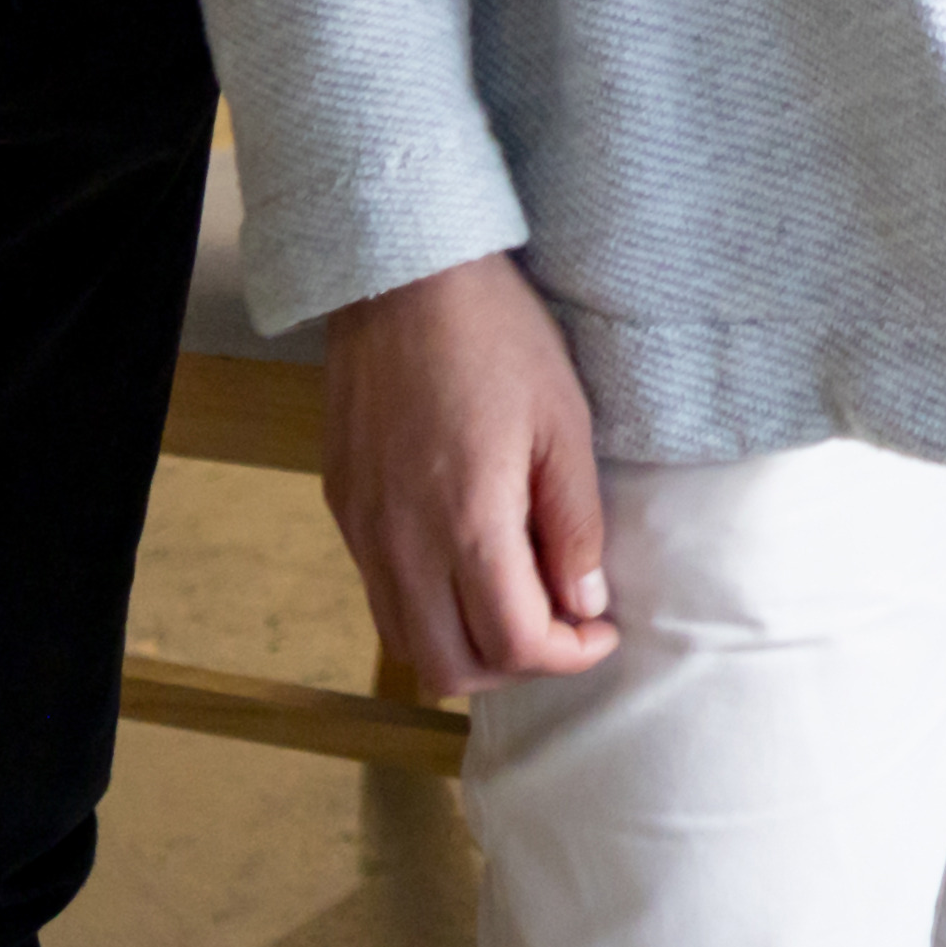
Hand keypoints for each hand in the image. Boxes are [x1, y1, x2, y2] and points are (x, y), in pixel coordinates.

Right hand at [324, 252, 620, 691]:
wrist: (404, 279)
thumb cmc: (497, 338)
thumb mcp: (563, 423)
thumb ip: (574, 523)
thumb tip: (585, 602)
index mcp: (466, 522)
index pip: (512, 642)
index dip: (567, 655)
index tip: (602, 630)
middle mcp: (401, 542)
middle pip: (450, 667)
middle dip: (516, 665)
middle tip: (562, 625)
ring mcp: (363, 530)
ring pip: (407, 642)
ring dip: (466, 646)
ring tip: (518, 600)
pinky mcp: (343, 509)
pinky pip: (380, 595)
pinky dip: (428, 609)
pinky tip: (469, 563)